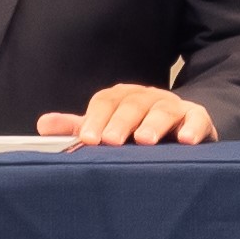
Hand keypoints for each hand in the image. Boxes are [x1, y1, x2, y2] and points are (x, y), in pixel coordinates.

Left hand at [43, 81, 220, 146]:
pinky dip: (192, 128)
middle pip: (132, 104)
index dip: (95, 118)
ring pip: (163, 110)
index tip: (87, 138)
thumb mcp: (106, 129)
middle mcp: (147, 98)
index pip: (106, 102)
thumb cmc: (135, 133)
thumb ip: (78, 128)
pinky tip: (184, 140)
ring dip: (154, 123)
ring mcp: (173, 107)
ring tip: (145, 140)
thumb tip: (42, 125)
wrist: (178, 130)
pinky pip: (197, 120)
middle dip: (121, 122)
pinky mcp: (197, 119)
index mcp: (122, 98)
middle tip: (111, 140)